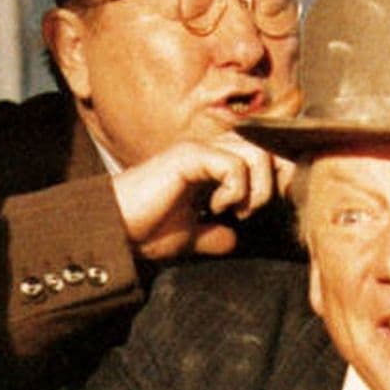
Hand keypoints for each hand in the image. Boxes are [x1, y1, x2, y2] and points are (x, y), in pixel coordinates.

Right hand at [111, 132, 281, 259]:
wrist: (113, 230)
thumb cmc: (144, 230)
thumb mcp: (190, 237)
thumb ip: (214, 236)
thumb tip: (234, 240)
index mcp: (212, 166)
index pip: (263, 157)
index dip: (277, 179)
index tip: (265, 210)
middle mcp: (209, 151)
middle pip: (269, 150)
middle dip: (275, 182)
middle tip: (254, 211)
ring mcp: (199, 150)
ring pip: (257, 153)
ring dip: (258, 188)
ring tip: (238, 211)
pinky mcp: (188, 156)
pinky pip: (232, 165)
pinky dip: (235, 189)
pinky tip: (217, 207)